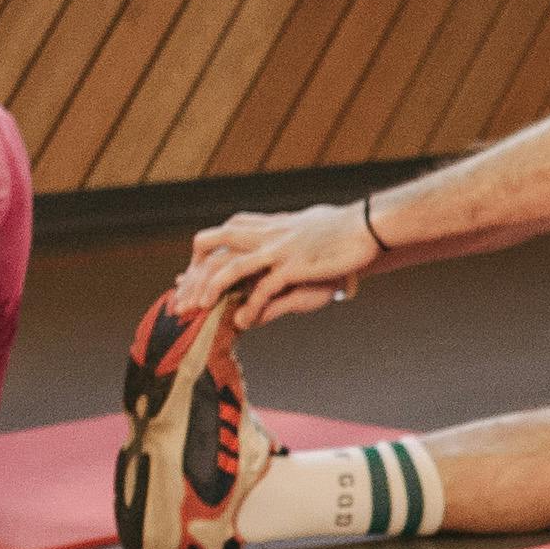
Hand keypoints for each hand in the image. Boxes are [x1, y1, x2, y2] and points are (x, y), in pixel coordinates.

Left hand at [170, 200, 380, 328]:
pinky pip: (264, 289)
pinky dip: (251, 307)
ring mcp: (278, 249)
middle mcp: (265, 234)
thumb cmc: (338, 230)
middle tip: (183, 300)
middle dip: (194, 274)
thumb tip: (271, 236)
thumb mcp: (301, 230)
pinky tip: (243, 322)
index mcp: (265, 225)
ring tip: (199, 310)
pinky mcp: (294, 266)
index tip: (185, 280)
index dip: (199, 258)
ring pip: (231, 267)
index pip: (220, 236)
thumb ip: (280, 235)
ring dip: (210, 289)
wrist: (366, 226)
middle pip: (214, 247)